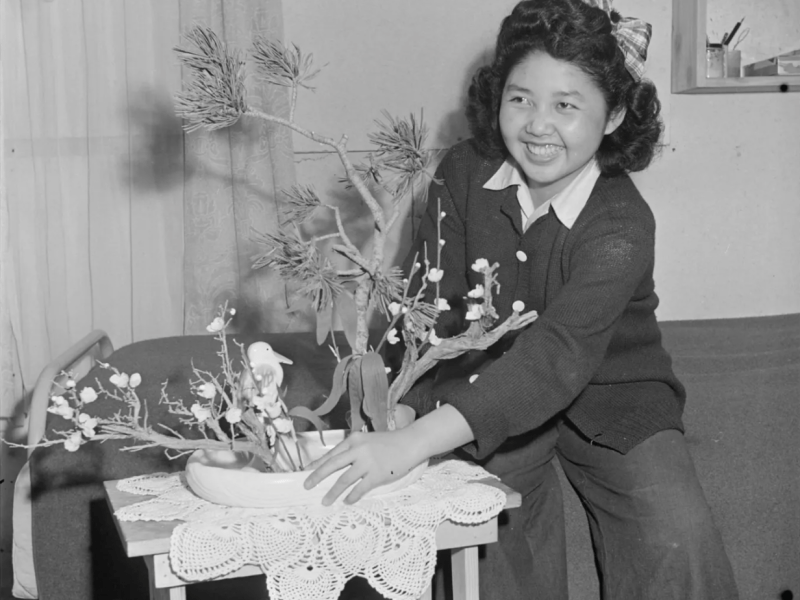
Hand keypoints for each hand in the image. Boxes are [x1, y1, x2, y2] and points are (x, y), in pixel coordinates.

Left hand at [303, 428, 424, 505]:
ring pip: (344, 480)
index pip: (331, 454)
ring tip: (325, 501)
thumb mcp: (367, 440)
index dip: (317, 464)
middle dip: (317, 477)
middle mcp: (358, 450)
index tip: (306, 472)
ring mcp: (368, 462)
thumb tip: (336, 466)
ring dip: (333, 492)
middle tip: (307, 486)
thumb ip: (353, 450)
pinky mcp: (377, 474)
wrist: (410, 443)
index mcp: (354, 440)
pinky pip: (360, 488)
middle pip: (332, 465)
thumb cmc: (389, 443)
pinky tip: (347, 501)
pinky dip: (352, 496)